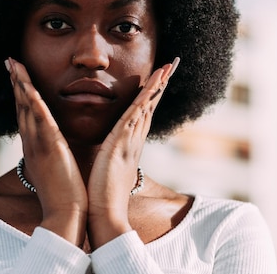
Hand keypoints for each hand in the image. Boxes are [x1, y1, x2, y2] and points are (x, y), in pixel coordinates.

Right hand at [6, 58, 87, 246]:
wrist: (65, 214)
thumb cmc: (64, 194)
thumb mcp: (55, 169)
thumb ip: (53, 154)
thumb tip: (55, 146)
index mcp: (34, 147)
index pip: (25, 114)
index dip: (20, 93)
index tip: (17, 75)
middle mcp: (31, 142)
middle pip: (21, 105)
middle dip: (16, 82)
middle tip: (10, 61)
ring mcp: (38, 144)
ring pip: (26, 107)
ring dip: (20, 84)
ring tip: (15, 64)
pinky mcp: (49, 146)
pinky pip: (39, 118)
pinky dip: (32, 100)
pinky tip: (28, 85)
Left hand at [87, 57, 179, 247]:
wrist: (105, 212)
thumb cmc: (103, 192)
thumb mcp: (109, 165)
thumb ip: (113, 153)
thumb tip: (111, 148)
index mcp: (130, 143)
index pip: (144, 112)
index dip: (153, 93)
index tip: (160, 76)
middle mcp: (134, 139)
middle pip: (151, 105)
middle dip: (161, 84)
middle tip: (172, 64)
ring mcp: (130, 140)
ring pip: (146, 107)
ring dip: (156, 87)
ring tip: (165, 67)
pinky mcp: (121, 144)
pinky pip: (134, 116)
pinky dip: (143, 101)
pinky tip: (149, 87)